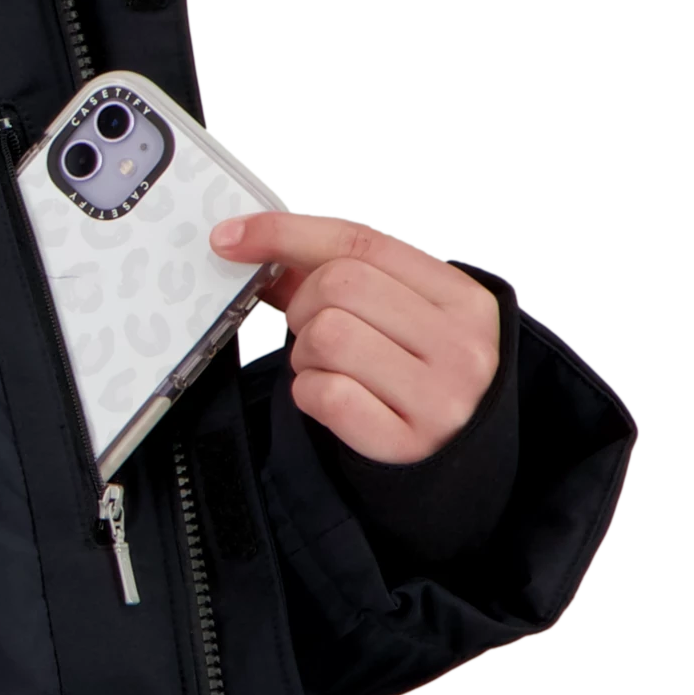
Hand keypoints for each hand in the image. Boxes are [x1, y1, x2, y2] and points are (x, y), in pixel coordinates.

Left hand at [210, 213, 500, 464]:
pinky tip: (333, 400)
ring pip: (327, 336)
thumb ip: (333, 279)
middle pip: (338, 285)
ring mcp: (438, 396)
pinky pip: (325, 393)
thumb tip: (253, 245)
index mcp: (461, 300)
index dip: (286, 234)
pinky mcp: (406, 442)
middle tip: (314, 333)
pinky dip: (310, 394)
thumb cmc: (422, 382)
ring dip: (306, 355)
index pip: (360, 244)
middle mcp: (459, 344)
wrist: (461, 461)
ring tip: (330, 370)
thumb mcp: (398, 320)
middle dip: (304, 307)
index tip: (233, 238)